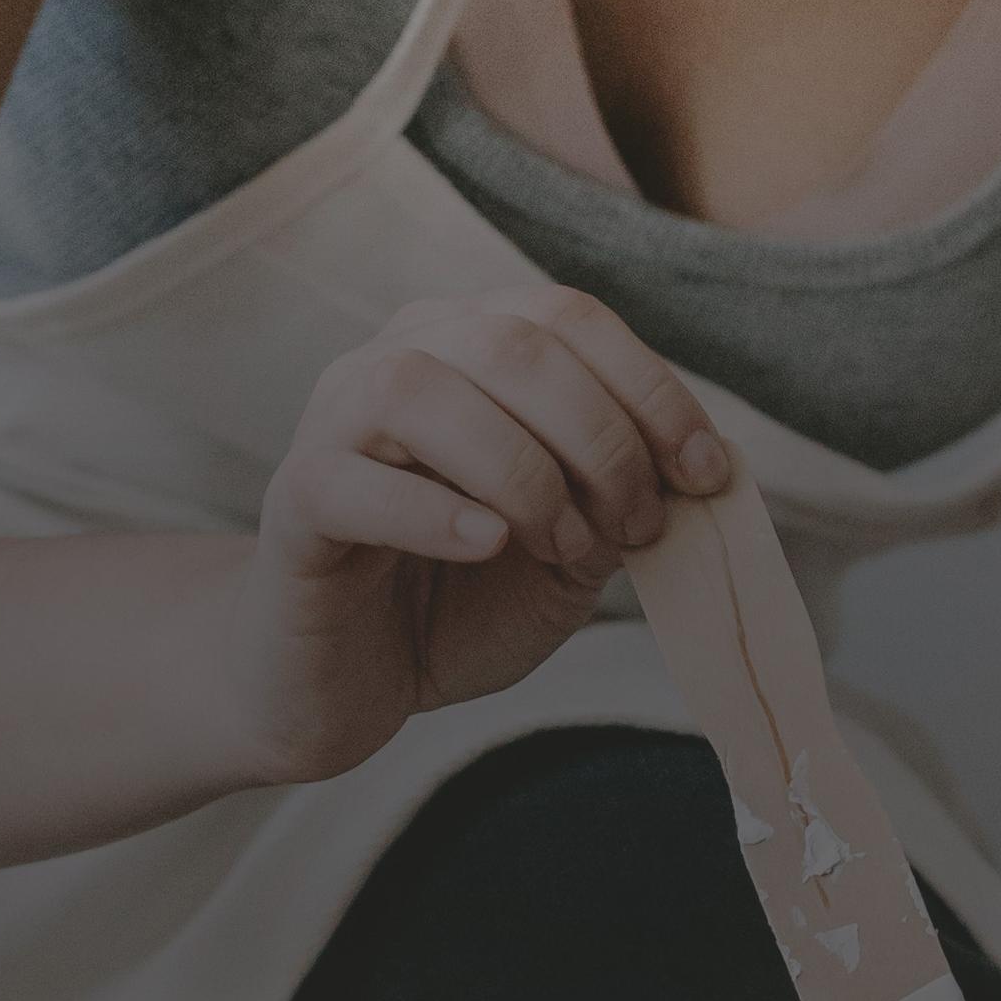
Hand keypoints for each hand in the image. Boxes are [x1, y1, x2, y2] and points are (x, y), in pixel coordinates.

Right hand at [227, 288, 732, 782]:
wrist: (347, 683)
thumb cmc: (459, 601)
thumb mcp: (570, 549)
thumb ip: (622, 498)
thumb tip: (706, 460)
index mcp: (470, 346)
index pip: (569, 317)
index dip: (650, 387)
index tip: (704, 472)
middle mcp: (397, 358)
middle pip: (511, 344)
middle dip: (600, 437)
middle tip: (635, 528)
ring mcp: (333, 422)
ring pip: (421, 390)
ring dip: (522, 472)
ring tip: (562, 548)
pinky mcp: (294, 501)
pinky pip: (353, 482)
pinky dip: (434, 511)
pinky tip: (487, 545)